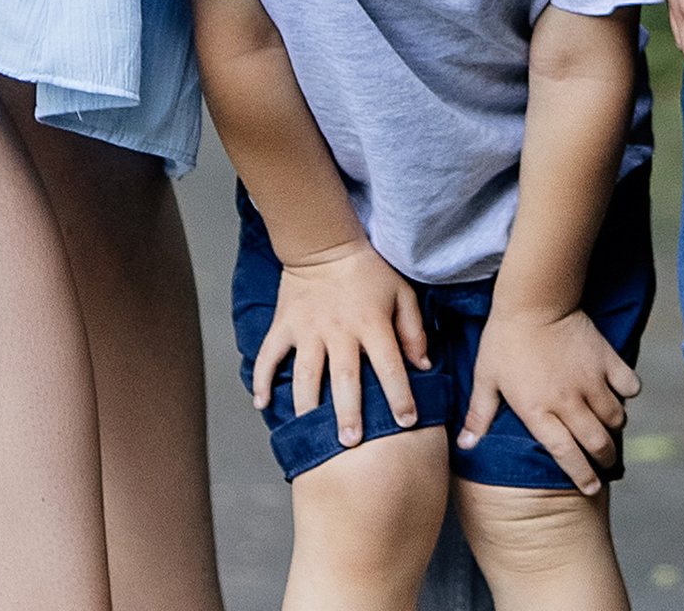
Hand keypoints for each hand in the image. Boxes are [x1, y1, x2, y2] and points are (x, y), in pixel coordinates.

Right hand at [249, 236, 427, 453]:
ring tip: (309, 430)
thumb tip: (423, 366)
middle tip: (350, 443)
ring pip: (305, 373)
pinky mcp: (284, 325)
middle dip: (347, 412)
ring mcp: (308, 329)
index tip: (407, 422)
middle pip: (344, 377)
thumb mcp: (401, 292)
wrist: (324, 241)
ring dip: (307, 405)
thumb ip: (414, 330)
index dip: (400, 395)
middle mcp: (339, 330)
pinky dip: (261, 380)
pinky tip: (261, 404)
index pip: (390, 365)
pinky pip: (269, 355)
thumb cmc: (367, 271)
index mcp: (371, 323)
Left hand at [458, 301, 639, 498]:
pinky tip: (619, 392)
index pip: (567, 455)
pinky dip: (628, 393)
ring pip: (616, 419)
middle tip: (604, 461)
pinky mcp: (607, 360)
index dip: (582, 476)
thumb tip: (465, 445)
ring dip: (614, 428)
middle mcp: (569, 402)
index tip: (589, 487)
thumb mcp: (486, 377)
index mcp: (540, 412)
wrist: (533, 298)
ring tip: (609, 428)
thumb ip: (479, 414)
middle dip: (604, 459)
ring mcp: (591, 381)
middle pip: (598, 443)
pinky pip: (629, 385)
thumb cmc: (505, 338)